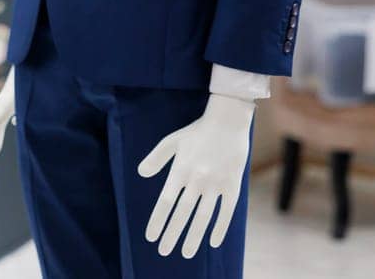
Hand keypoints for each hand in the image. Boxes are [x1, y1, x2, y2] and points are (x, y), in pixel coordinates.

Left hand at [138, 93, 254, 258]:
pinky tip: (213, 242)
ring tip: (186, 254)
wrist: (227, 120)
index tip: (151, 237)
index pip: (165, 202)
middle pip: (182, 214)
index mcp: (180, 171)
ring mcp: (216, 184)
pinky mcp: (233, 185)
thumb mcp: (172, 141)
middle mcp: (197, 180)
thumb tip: (141, 173)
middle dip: (172, 235)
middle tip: (163, 252)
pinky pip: (226, 212)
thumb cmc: (197, 132)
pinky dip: (220, 228)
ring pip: (203, 217)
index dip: (158, 221)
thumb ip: (156, 158)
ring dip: (194, 237)